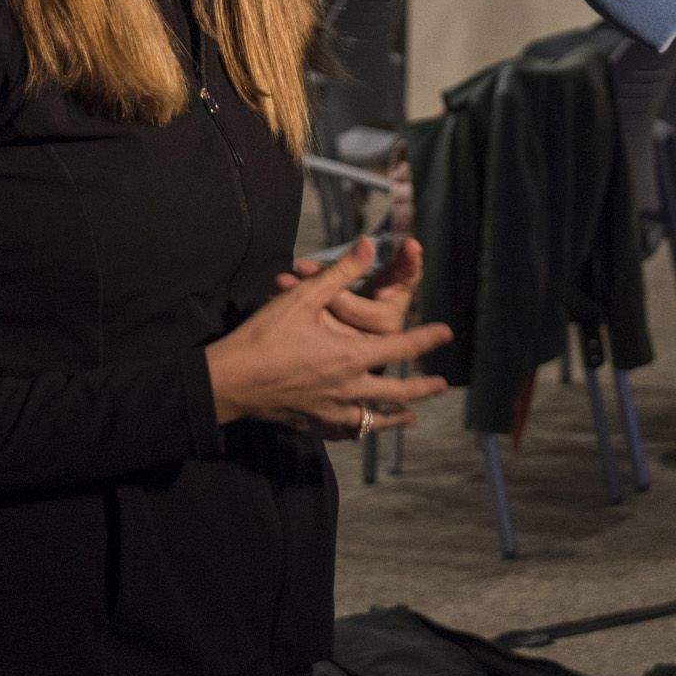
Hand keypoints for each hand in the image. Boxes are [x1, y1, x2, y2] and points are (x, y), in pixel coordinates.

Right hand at [208, 237, 450, 438]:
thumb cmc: (265, 336)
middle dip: (422, 389)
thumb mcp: (303, 296)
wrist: (229, 381)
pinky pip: (344, 432)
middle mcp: (347, 388)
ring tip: (410, 417)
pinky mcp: (311, 423)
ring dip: (395, 417)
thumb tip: (370, 244)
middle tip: (441, 385)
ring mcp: (330, 410)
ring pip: (374, 419)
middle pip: (396, 392)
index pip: (401, 348)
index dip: (427, 339)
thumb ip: (340, 272)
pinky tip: (361, 430)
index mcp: (351, 356)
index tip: (446, 334)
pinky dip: (359, 430)